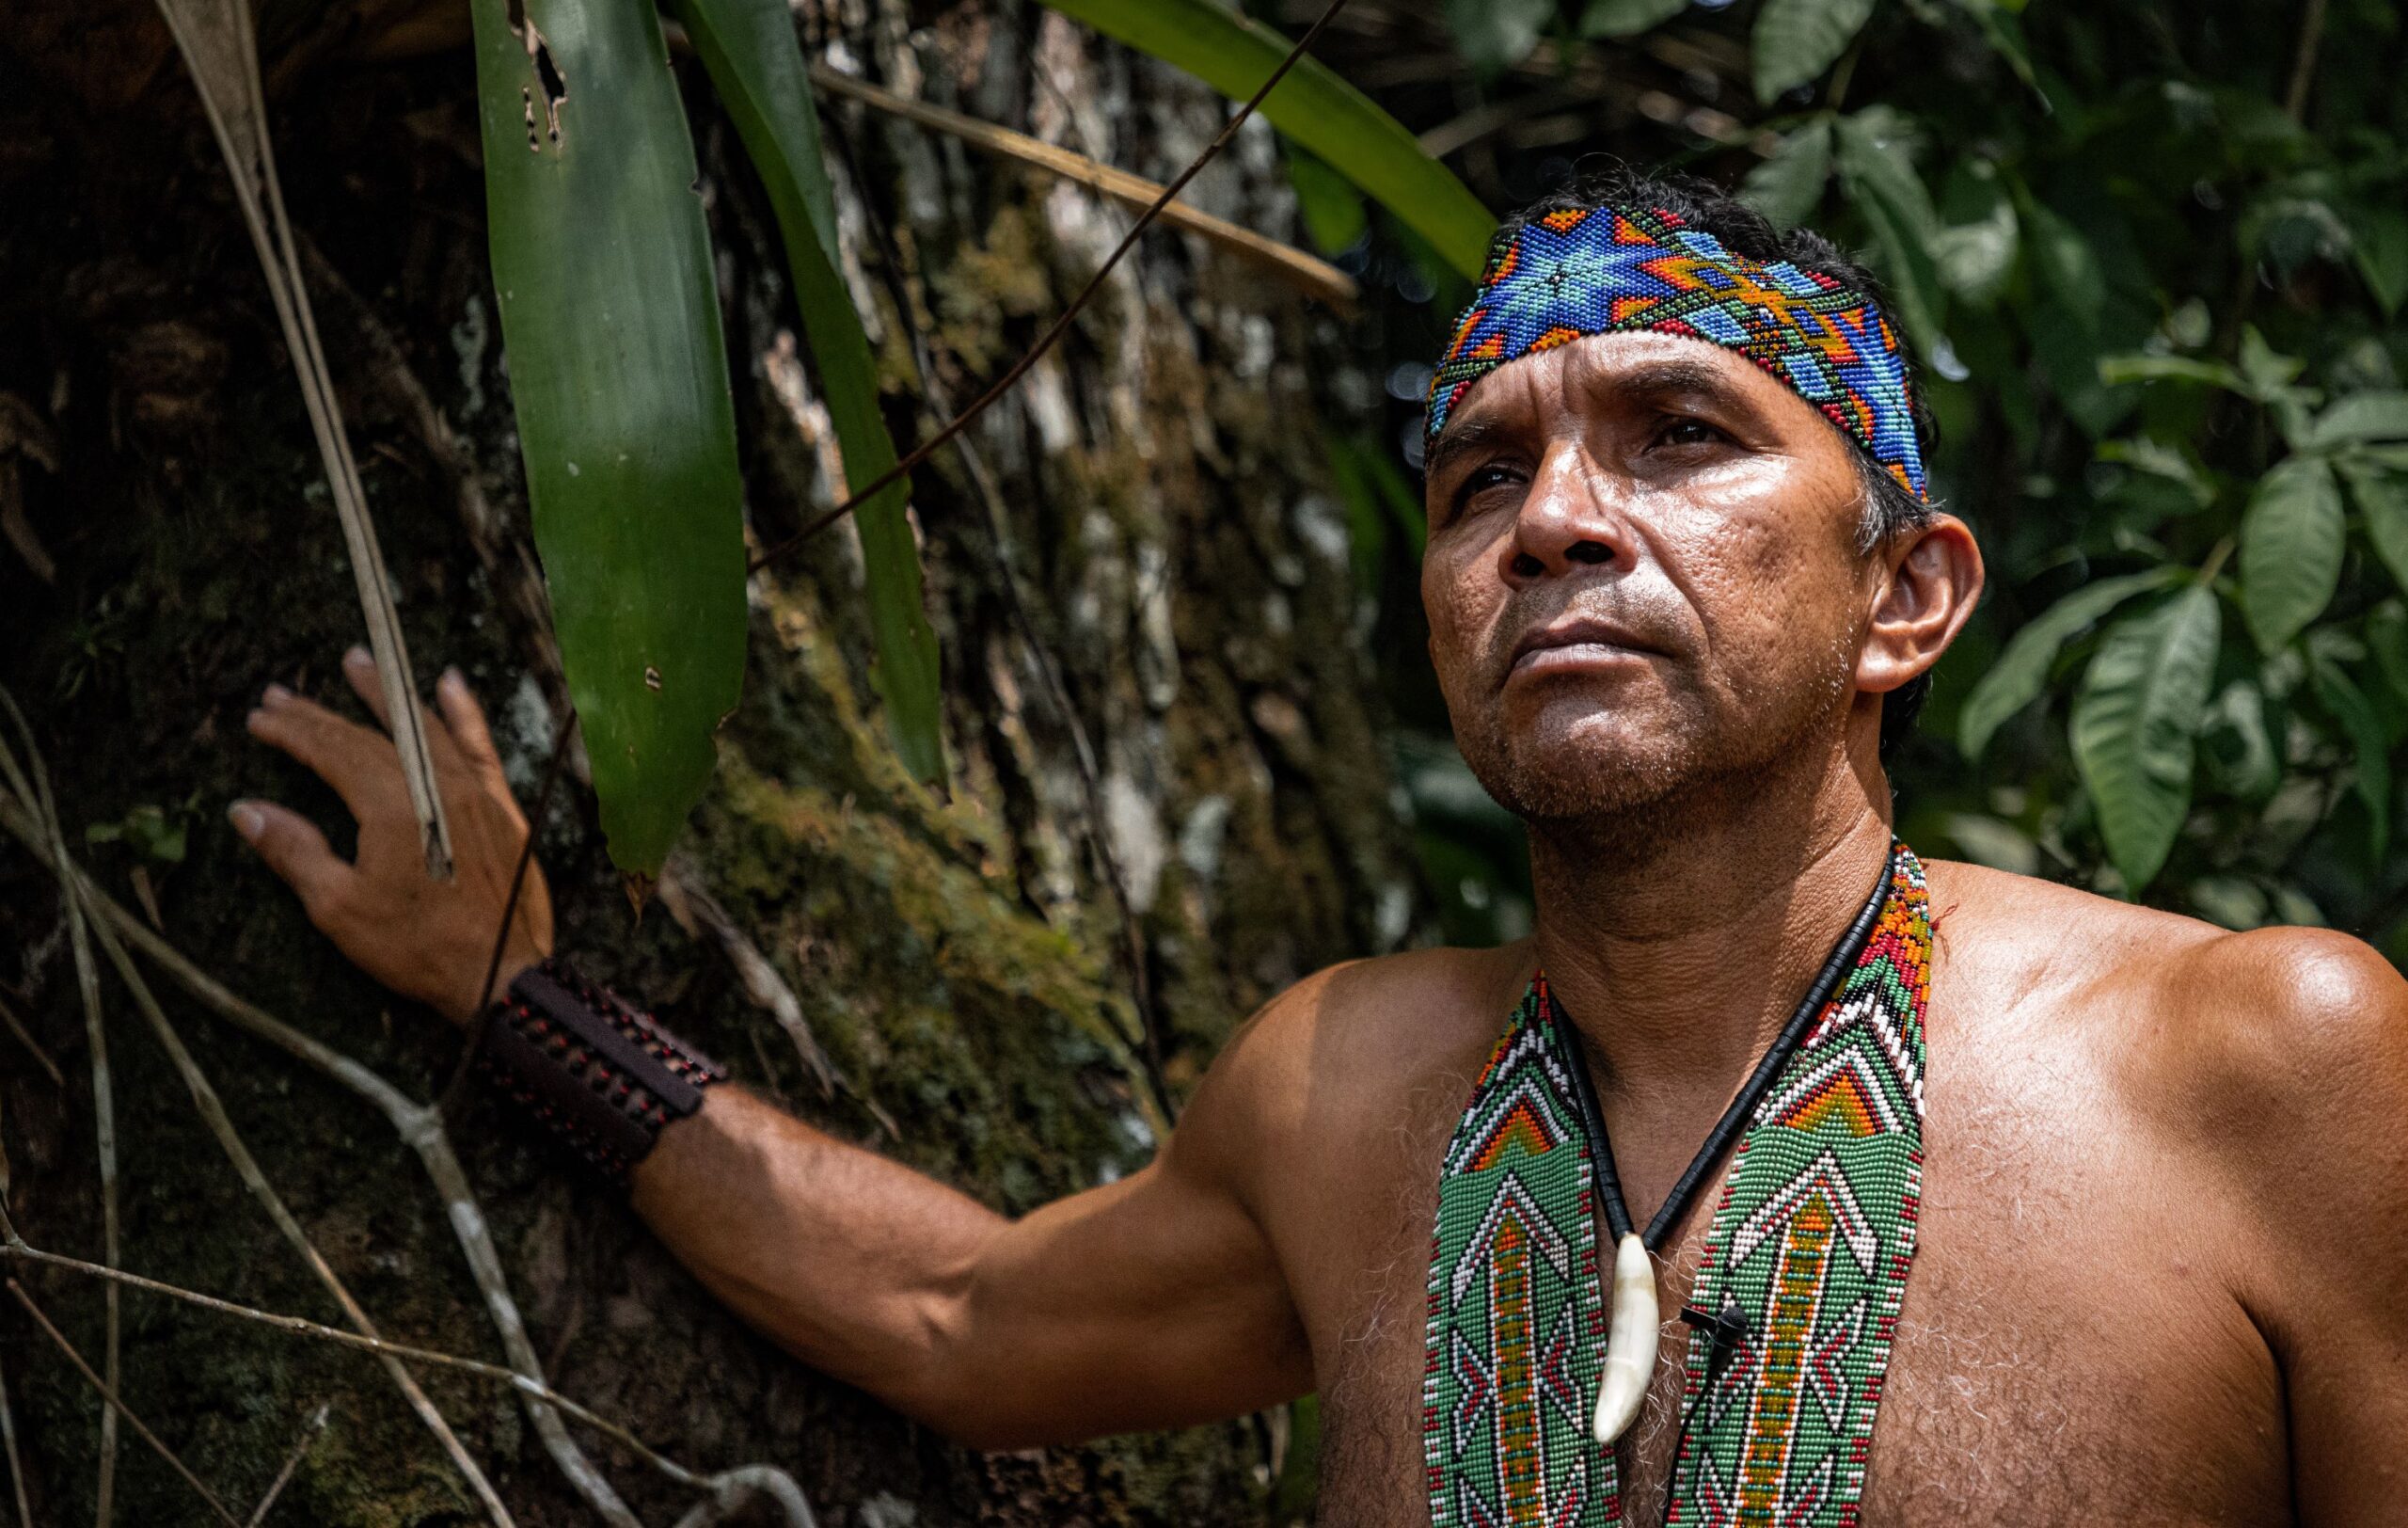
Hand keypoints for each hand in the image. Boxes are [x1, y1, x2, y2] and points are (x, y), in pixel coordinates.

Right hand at [231, 646, 552, 1026]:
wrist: (500, 972)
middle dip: (322, 715)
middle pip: (370, 737)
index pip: (333, 753)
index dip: (294, 733)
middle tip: (280, 694)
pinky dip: (464, 713)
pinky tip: (450, 683)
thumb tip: (248, 810)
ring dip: (386, 696)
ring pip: (423, 728)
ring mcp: (474, 792)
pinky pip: (481, 747)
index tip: (260, 718)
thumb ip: (295, 852)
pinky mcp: (502, 807)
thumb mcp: (340, 907)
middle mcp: (436, 786)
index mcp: (392, 807)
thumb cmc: (417, 948)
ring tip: (355, 662)